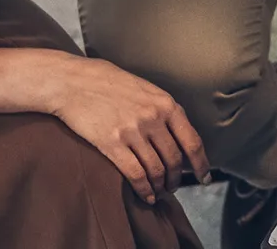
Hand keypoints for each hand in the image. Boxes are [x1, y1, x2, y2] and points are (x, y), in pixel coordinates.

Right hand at [46, 57, 210, 203]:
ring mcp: (133, 131)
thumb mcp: (145, 90)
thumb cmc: (108, 83)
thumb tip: (178, 137)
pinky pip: (136, 174)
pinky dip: (144, 189)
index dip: (201, 164)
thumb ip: (163, 111)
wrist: (73, 81)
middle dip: (176, 179)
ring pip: (156, 170)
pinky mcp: (112, 143)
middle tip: (173, 186)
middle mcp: (153, 118)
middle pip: (175, 160)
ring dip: (160, 186)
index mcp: (166, 104)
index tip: (204, 177)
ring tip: (159, 191)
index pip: (192, 142)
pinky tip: (146, 195)